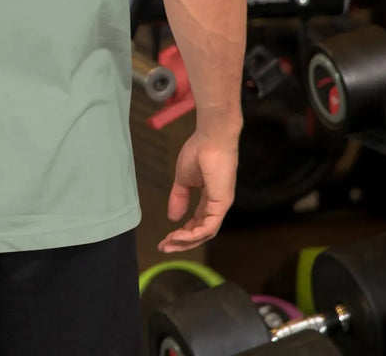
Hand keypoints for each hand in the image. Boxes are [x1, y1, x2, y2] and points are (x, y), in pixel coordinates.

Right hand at [158, 130, 238, 253]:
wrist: (211, 137)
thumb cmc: (199, 151)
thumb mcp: (183, 179)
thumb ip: (179, 198)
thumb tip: (172, 217)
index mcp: (209, 199)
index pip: (197, 223)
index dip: (182, 233)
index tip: (165, 239)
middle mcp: (217, 205)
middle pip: (201, 233)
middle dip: (182, 242)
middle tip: (163, 247)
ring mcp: (221, 205)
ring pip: (205, 233)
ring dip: (185, 241)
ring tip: (167, 243)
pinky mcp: (222, 203)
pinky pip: (209, 226)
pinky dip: (194, 234)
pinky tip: (179, 236)